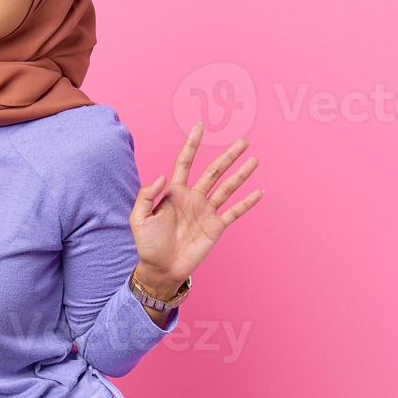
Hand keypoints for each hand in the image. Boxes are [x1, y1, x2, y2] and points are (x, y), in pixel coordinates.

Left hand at [129, 122, 264, 296]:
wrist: (161, 270)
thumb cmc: (148, 245)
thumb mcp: (139, 218)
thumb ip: (146, 196)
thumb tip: (162, 176)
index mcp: (174, 192)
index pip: (185, 162)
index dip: (192, 145)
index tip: (200, 127)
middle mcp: (193, 198)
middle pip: (213, 171)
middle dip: (228, 156)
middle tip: (243, 141)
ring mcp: (206, 212)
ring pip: (227, 188)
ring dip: (241, 174)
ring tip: (254, 160)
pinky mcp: (215, 227)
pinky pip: (234, 212)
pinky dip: (246, 203)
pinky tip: (258, 192)